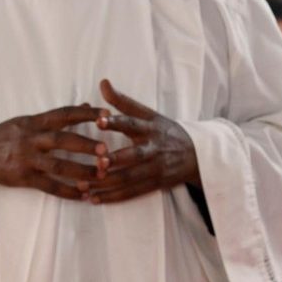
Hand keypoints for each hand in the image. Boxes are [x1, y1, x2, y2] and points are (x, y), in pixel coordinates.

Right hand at [0, 105, 109, 198]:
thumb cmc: (4, 136)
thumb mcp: (26, 121)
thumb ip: (56, 117)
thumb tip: (85, 106)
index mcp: (33, 122)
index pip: (63, 114)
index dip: (86, 114)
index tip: (107, 114)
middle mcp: (31, 139)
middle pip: (62, 140)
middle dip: (86, 145)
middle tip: (107, 151)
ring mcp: (27, 159)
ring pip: (58, 165)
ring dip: (81, 171)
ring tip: (100, 176)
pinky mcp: (23, 178)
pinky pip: (49, 186)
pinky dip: (68, 192)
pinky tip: (83, 195)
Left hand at [84, 79, 199, 204]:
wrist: (198, 155)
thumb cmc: (165, 131)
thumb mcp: (149, 113)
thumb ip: (123, 101)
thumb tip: (102, 82)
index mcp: (150, 128)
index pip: (132, 123)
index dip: (116, 121)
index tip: (99, 120)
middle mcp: (154, 149)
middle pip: (135, 156)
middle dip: (117, 160)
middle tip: (98, 162)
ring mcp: (155, 169)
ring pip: (130, 178)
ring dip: (107, 183)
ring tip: (84, 185)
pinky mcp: (154, 185)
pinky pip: (132, 193)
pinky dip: (113, 197)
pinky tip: (94, 199)